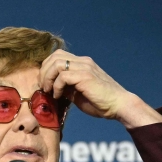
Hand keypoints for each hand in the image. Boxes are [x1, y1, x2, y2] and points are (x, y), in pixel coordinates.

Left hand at [39, 51, 161, 128]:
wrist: (118, 105)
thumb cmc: (100, 102)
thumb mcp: (77, 93)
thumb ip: (66, 87)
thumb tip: (51, 87)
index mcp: (82, 63)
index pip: (58, 56)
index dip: (46, 68)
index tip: (44, 84)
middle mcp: (83, 61)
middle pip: (54, 56)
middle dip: (44, 72)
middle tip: (43, 88)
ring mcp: (85, 67)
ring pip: (56, 63)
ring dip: (48, 78)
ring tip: (49, 91)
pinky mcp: (85, 76)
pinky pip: (63, 76)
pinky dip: (56, 86)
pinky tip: (58, 96)